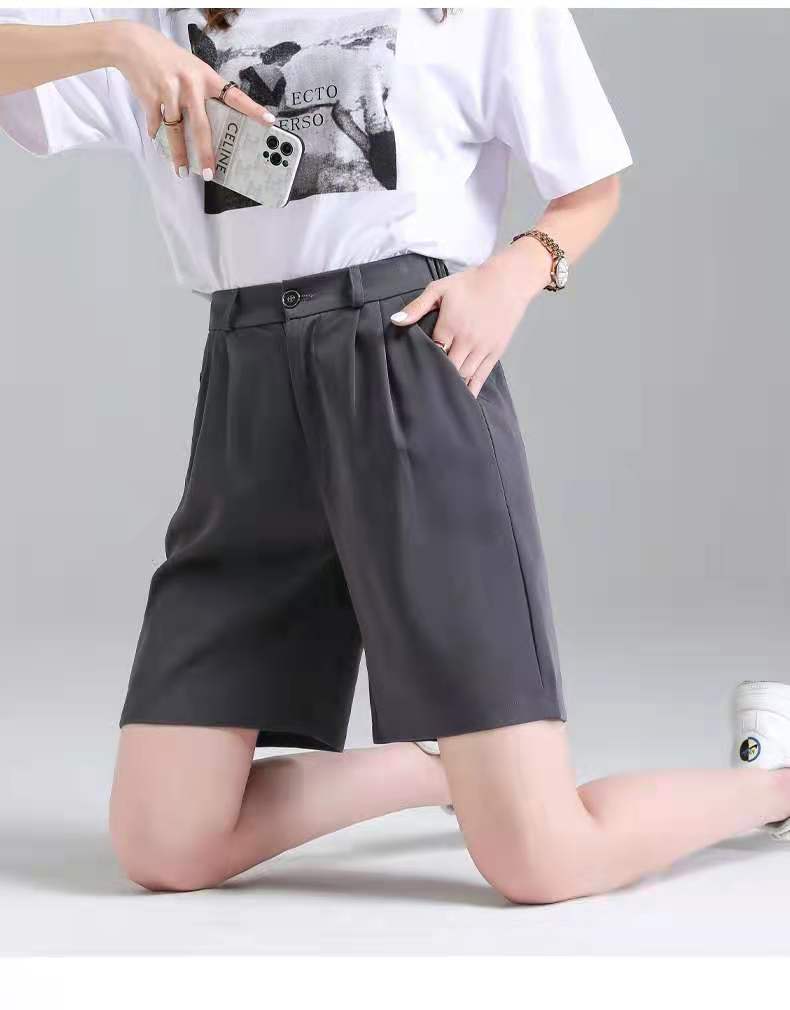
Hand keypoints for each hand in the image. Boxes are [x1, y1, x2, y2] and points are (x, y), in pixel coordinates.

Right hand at [108, 20, 275, 177]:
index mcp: (206, 78)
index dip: (252, 109)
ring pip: (176, 131)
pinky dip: (157, 133)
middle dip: (205, 153)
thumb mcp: (193, 68)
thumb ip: (204, 93)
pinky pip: (156, 124)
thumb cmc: (169, 59)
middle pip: (201, 126)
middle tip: (210, 173)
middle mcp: (190, 84)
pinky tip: (157, 139)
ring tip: (182, 171)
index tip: (269, 121)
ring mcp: (170, 91)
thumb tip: (214, 126)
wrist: (134, 44)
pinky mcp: (151, 97)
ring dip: (178, 154)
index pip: (234, 96)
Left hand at [390, 256, 538, 397]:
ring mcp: (483, 348)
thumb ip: (417, 306)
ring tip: (440, 397)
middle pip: (448, 368)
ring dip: (453, 385)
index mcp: (450, 326)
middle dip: (437, 377)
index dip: (424, 363)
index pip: (432, 353)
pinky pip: (482, 376)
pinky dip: (473, 388)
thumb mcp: (440, 288)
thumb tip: (396, 321)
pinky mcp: (495, 352)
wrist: (508, 280)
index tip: (413, 372)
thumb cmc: (471, 283)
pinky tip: (465, 399)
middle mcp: (467, 340)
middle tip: (424, 390)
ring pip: (464, 375)